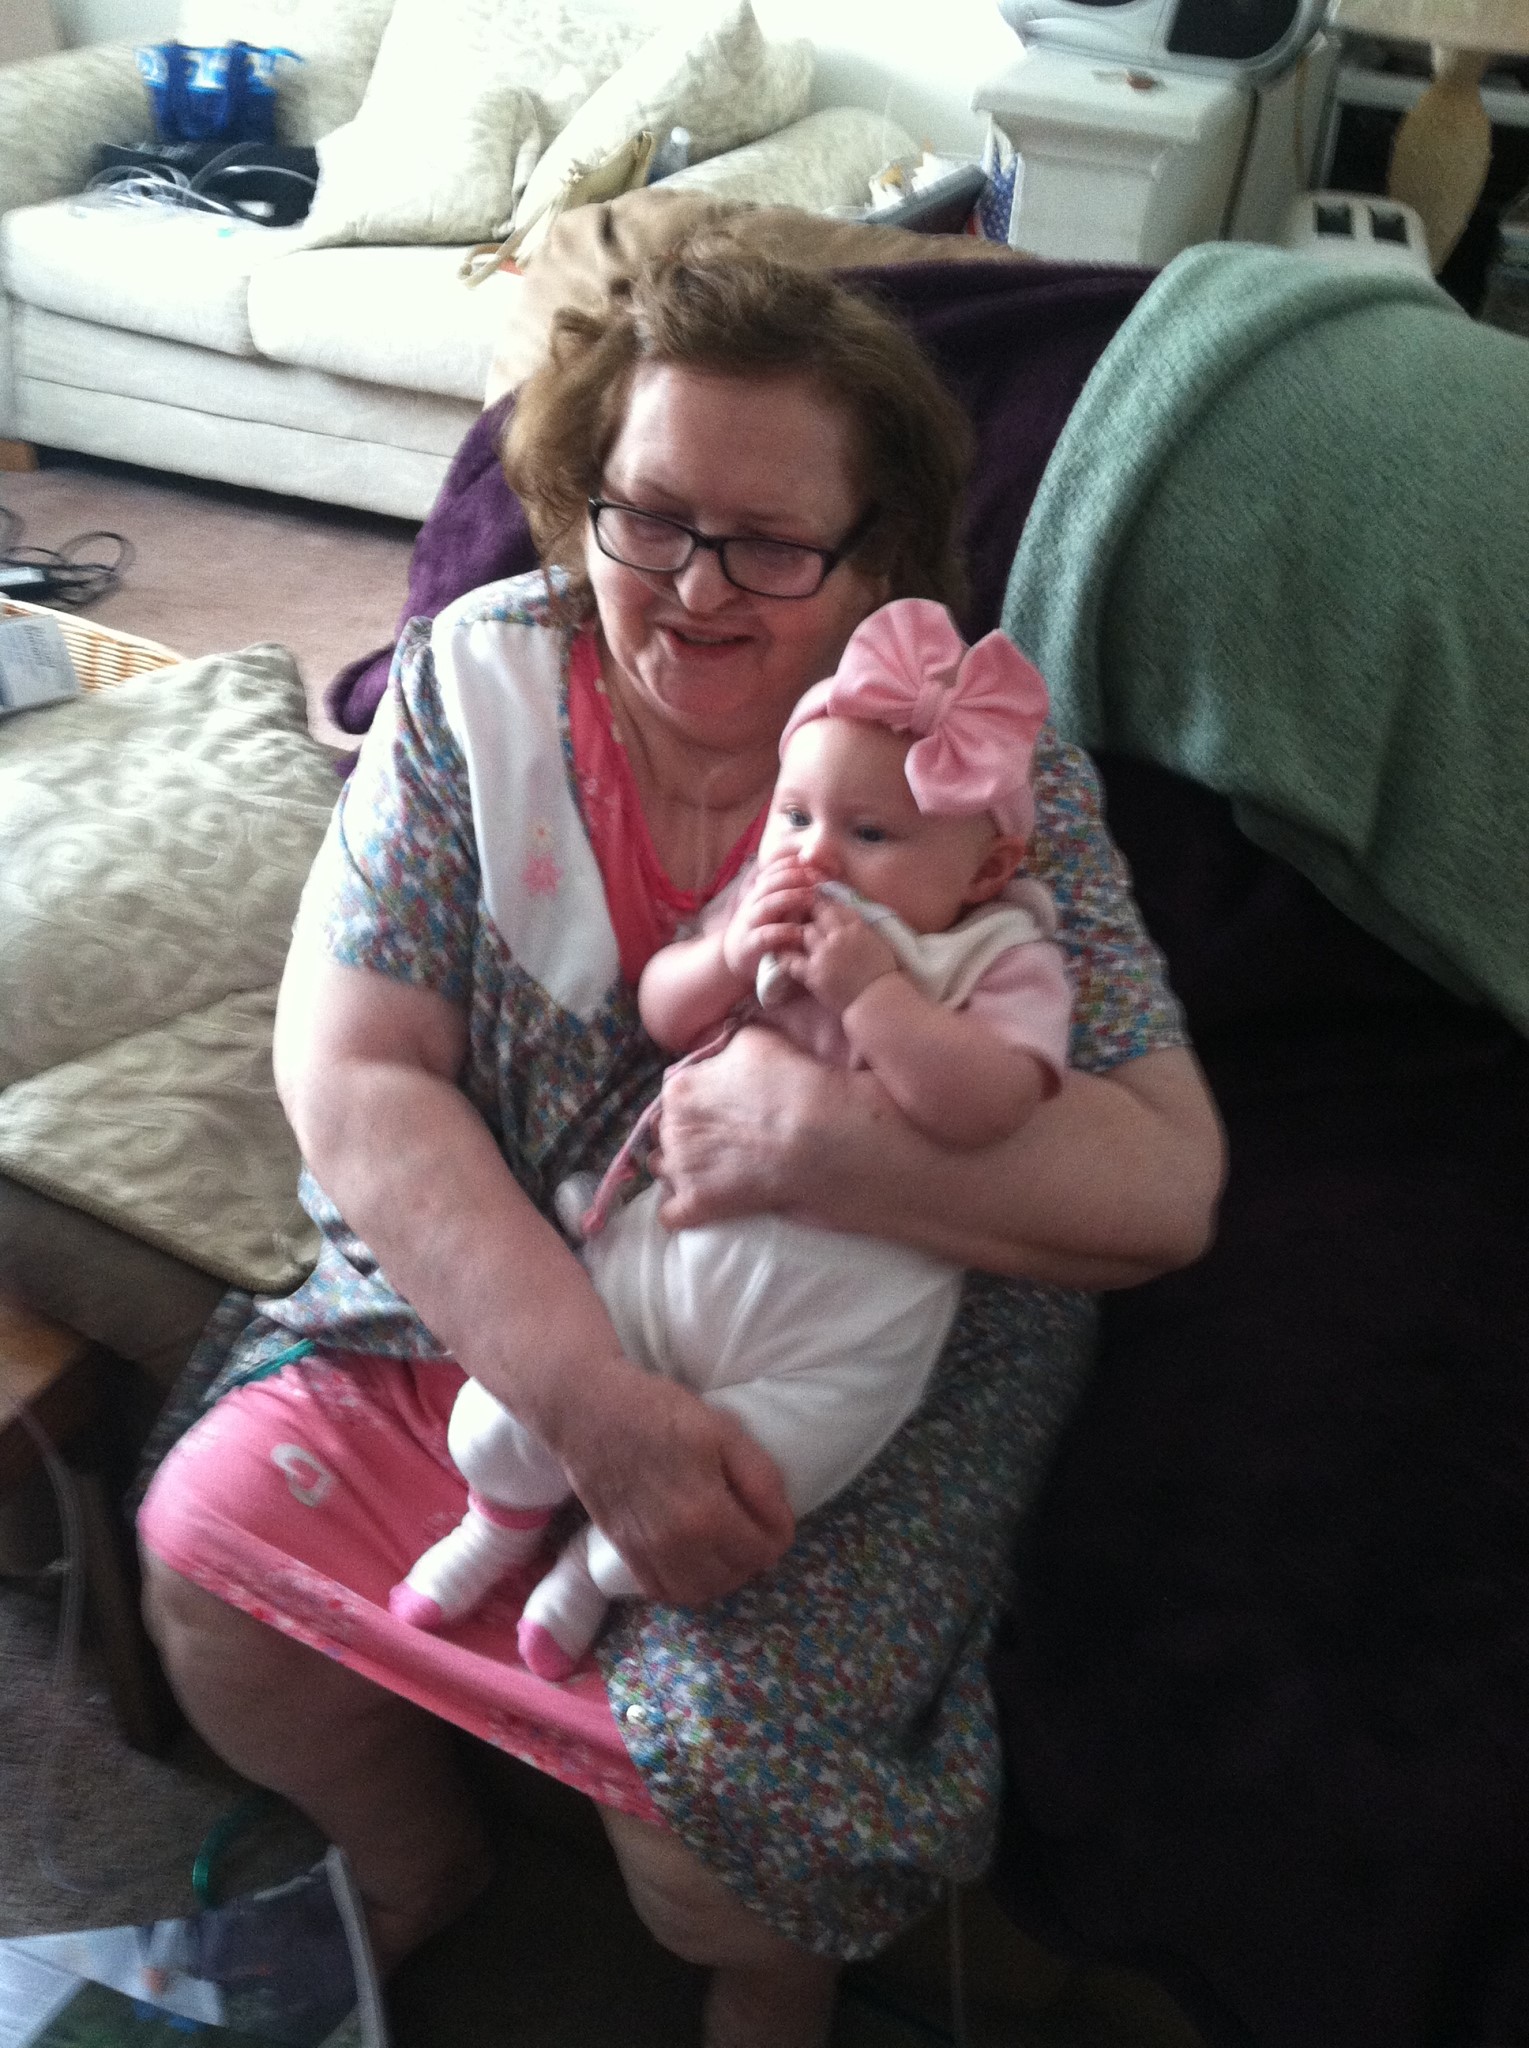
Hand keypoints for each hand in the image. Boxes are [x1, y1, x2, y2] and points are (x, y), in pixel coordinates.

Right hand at [545, 1355, 793, 1604]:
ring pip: (701, 1592)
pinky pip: (665, 1591)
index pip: (763, 1551)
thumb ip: (760, 1478)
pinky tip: (693, 1557)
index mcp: (706, 1515)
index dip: (778, 1531)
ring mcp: (647, 1554)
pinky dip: (687, 1583)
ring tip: (727, 1543)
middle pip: (736, 1575)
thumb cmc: (657, 1411)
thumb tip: (781, 1520)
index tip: (773, 1510)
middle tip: (753, 1523)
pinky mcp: (624, 1553)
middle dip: (754, 1554)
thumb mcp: (722, 1431)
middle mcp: (676, 1547)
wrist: (587, 1410)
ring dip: (723, 1574)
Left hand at [649, 1023, 838, 1229]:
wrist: (819, 1137)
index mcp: (680, 1087)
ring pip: (662, 1170)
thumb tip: (720, 1047)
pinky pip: (669, 1215)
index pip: (673, 1095)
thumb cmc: (791, 1083)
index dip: (695, 1102)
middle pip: (665, 1131)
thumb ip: (724, 1043)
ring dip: (679, 1170)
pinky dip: (680, 1211)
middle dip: (686, 1135)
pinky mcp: (695, 1205)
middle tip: (721, 1139)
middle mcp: (671, 1128)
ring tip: (711, 1171)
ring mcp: (680, 1169)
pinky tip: (700, 1205)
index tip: (718, 1110)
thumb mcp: (754, 1040)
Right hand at [720, 848, 818, 982]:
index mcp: (759, 894)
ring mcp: (749, 924)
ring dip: (789, 898)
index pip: (771, 871)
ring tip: (811, 898)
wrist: (735, 959)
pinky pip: (764, 936)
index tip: (811, 861)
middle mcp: (752, 905)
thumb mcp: (774, 910)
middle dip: (794, 877)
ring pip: (766, 905)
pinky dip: (781, 932)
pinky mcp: (749, 946)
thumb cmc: (763, 932)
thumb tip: (816, 879)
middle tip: (817, 877)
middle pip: (770, 884)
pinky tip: (799, 932)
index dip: (790, 864)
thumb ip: (788, 894)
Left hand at [791, 897, 899, 1014]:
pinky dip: (787, 957)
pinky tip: (785, 957)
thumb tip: (853, 925)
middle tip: (804, 917)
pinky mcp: (813, 972)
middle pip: (817, 913)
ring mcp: (824, 953)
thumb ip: (863, 931)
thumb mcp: (879, 944)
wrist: (877, 1000)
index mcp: (858, 927)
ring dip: (802, 935)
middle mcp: (839, 936)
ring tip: (798, 938)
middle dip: (811, 915)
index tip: (821, 908)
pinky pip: (792, 960)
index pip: (836, 906)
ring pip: (804, 932)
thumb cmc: (884, 975)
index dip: (826, 906)